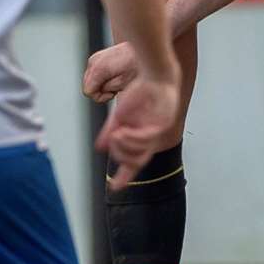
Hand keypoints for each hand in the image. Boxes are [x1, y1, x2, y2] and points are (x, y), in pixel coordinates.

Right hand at [82, 42, 139, 103]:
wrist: (146, 48)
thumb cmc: (138, 65)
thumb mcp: (123, 83)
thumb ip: (107, 88)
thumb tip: (99, 90)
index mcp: (98, 67)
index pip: (88, 92)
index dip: (101, 97)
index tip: (114, 92)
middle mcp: (94, 60)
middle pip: (88, 86)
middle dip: (102, 90)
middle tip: (118, 86)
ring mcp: (96, 57)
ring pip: (92, 80)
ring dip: (105, 83)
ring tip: (119, 78)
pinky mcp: (100, 56)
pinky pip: (97, 74)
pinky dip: (106, 77)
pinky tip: (117, 73)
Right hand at [96, 71, 180, 187]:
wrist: (154, 76)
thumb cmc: (141, 92)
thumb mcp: (120, 115)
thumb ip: (110, 131)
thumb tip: (101, 147)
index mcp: (140, 138)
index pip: (133, 163)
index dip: (124, 176)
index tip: (115, 187)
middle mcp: (149, 138)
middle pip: (135, 161)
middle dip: (121, 157)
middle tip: (113, 142)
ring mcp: (157, 133)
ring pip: (140, 153)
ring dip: (125, 147)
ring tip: (116, 134)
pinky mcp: (163, 125)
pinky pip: (146, 140)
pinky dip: (132, 138)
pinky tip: (123, 131)